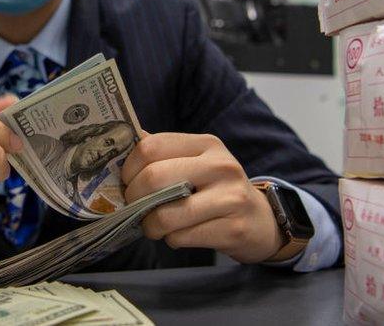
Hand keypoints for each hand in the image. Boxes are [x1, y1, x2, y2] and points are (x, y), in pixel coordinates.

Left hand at [121, 132, 283, 263]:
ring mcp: (230, 198)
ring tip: (155, 225)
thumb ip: (162, 153)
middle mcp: (220, 166)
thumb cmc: (217, 190)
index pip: (151, 147)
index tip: (126, 182)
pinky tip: (179, 234)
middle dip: (133, 198)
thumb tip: (120, 144)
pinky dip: (171, 239)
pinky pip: (181, 238)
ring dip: (150, 225)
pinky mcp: (233, 229)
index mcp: (206, 144)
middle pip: (154, 178)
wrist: (262, 220)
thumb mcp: (196, 162)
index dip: (128, 168)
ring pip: (165, 214)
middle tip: (134, 207)